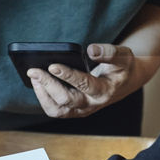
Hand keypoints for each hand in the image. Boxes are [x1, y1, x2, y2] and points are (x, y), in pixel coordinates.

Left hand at [27, 42, 152, 118]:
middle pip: (66, 100)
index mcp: (105, 90)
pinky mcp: (74, 110)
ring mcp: (82, 109)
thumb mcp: (123, 56)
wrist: (126, 82)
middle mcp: (92, 104)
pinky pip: (55, 109)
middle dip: (48, 85)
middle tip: (33, 70)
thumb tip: (90, 49)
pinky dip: (44, 98)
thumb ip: (109, 52)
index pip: (84, 85)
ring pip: (57, 110)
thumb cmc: (123, 67)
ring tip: (34, 76)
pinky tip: (38, 83)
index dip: (68, 75)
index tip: (52, 66)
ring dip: (42, 94)